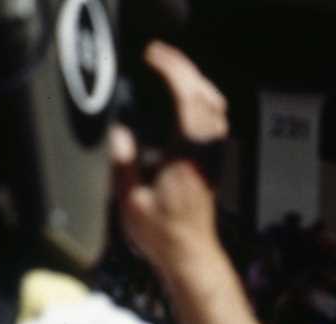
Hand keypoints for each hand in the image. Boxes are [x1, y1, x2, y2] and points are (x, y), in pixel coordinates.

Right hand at [112, 42, 226, 273]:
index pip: (188, 103)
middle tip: (159, 54)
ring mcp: (213, 159)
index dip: (174, 74)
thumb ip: (124, 164)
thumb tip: (119, 134)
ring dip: (196, 84)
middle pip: (207, 99)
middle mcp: (205, 155)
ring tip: (171, 68)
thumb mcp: (132, 202)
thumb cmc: (163, 236)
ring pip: (216, 111)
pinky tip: (186, 97)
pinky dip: (202, 102)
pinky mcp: (213, 165)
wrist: (190, 256)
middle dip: (185, 70)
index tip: (153, 58)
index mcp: (186, 158)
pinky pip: (215, 124)